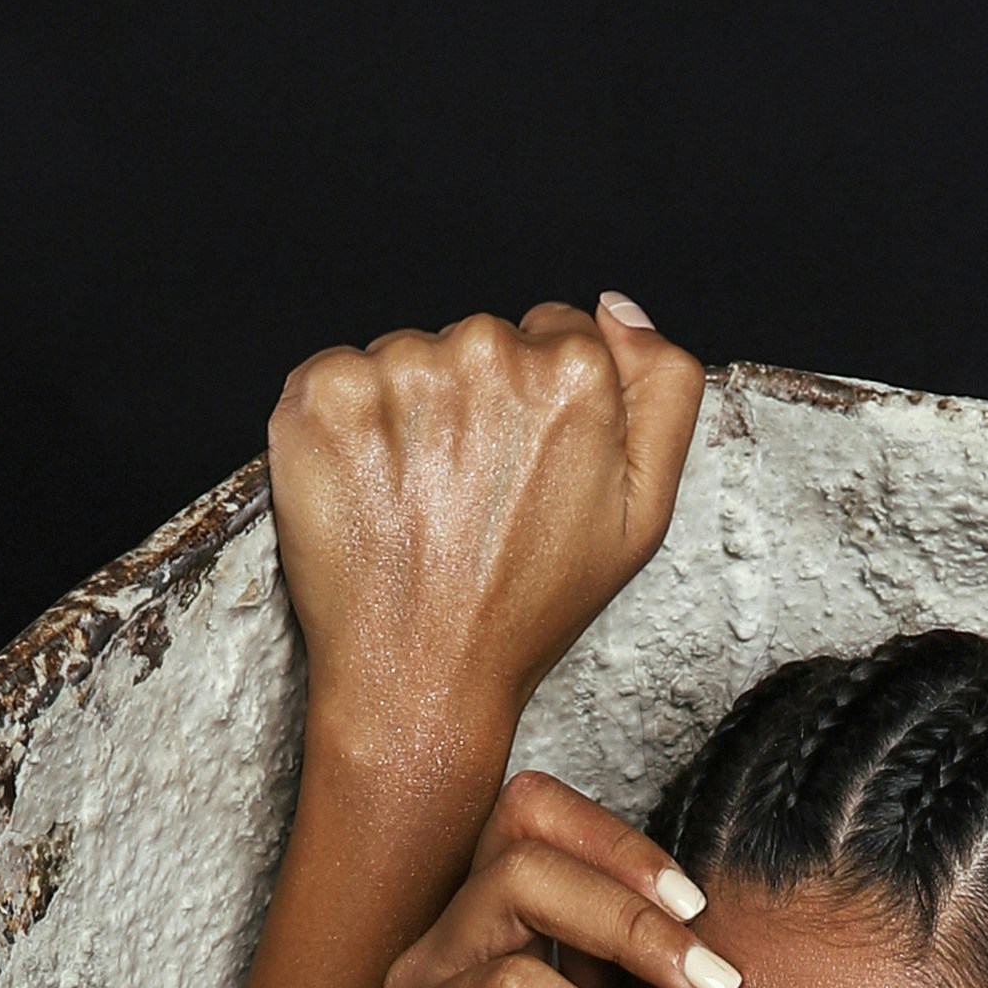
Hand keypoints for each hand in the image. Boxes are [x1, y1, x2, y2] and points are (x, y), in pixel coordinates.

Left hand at [269, 296, 705, 751]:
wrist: (420, 680)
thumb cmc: (530, 607)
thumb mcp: (644, 514)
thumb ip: (665, 391)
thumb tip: (618, 307)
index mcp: (572, 373)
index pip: (553, 335)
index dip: (538, 407)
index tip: (523, 470)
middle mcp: (485, 353)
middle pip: (480, 341)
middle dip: (474, 405)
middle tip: (470, 500)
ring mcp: (397, 369)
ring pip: (409, 358)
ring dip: (407, 415)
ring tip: (417, 503)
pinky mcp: (323, 393)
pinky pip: (338, 375)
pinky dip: (345, 426)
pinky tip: (367, 492)